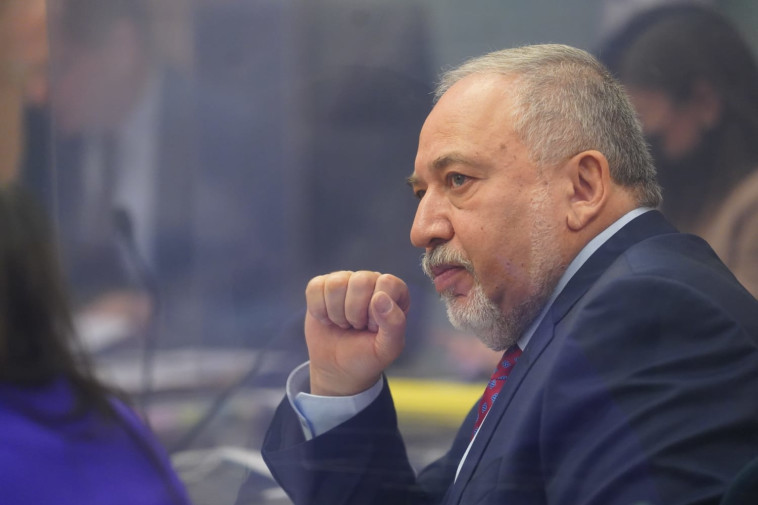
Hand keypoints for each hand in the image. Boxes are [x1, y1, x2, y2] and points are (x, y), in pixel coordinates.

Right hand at [304, 271, 409, 395]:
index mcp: (394, 292)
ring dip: (336, 313)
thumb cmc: (368, 356)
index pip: (387, 283)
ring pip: (336, 283)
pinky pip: (315, 287)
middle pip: (360, 281)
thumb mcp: (388, 348)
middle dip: (355, 313)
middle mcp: (371, 281)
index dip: (376, 310)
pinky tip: (327, 320)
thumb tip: (380, 297)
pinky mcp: (321, 286)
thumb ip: (394, 323)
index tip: (373, 327)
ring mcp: (345, 281)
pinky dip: (318, 310)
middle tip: (356, 327)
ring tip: (343, 323)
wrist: (338, 368)